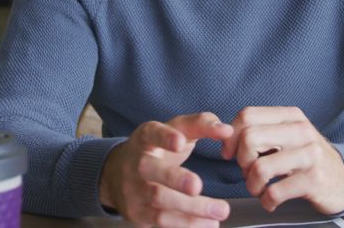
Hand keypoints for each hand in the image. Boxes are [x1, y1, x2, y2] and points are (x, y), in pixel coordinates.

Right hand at [100, 113, 233, 227]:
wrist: (117, 176)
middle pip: (151, 170)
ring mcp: (134, 190)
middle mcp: (136, 163)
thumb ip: (200, 125)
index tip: (181, 142)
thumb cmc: (157, 150)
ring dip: (191, 208)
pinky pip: (162, 221)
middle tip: (197, 186)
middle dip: (175, 179)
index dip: (165, 137)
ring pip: (160, 200)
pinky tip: (208, 223)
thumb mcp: (174, 131)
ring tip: (220, 210)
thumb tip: (226, 130)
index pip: (153, 133)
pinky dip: (187, 224)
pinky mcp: (138, 213)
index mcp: (145, 138)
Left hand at [222, 106, 343, 214]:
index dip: (231, 136)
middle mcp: (301, 130)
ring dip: (252, 185)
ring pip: (259, 168)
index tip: (230, 153)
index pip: (248, 115)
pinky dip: (266, 201)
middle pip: (250, 138)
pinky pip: (275, 192)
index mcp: (291, 116)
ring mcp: (310, 155)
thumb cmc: (307, 159)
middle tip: (248, 172)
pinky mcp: (314, 180)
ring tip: (259, 189)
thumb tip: (226, 137)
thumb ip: (261, 131)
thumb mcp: (288, 136)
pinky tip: (271, 201)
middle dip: (241, 161)